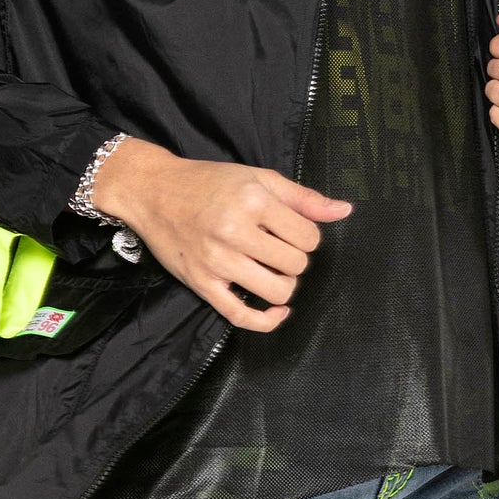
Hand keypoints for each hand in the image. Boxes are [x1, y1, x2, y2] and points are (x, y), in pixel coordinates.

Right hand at [91, 138, 352, 331]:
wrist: (154, 191)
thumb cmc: (208, 181)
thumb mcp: (257, 177)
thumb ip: (303, 197)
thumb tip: (345, 211)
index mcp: (253, 202)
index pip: (309, 237)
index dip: (307, 235)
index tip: (291, 229)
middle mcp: (235, 232)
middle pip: (296, 265)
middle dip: (295, 258)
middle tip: (278, 246)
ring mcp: (218, 262)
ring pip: (277, 292)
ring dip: (284, 283)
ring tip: (272, 268)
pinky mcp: (203, 285)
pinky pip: (243, 316)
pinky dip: (267, 320)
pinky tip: (277, 311)